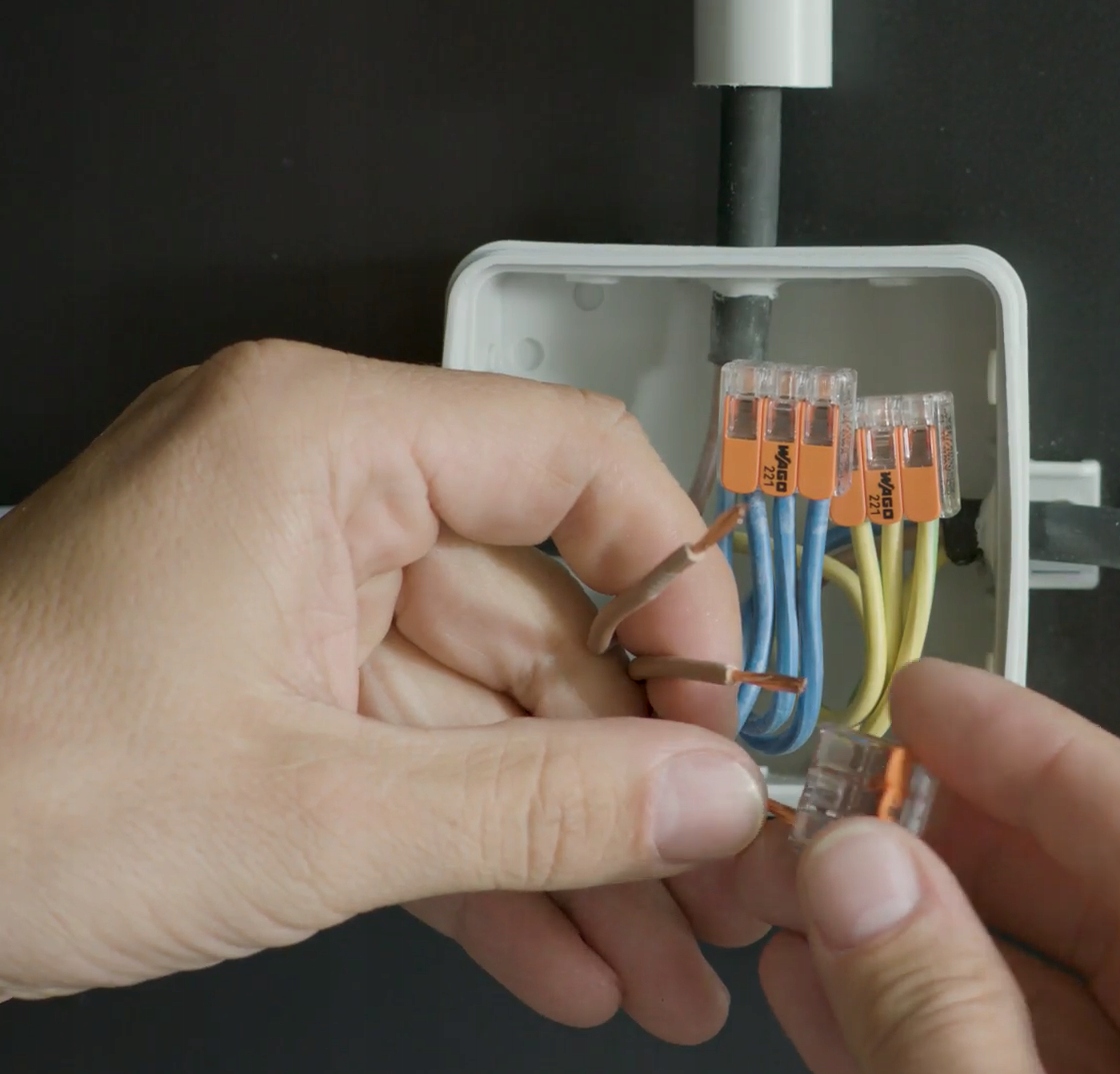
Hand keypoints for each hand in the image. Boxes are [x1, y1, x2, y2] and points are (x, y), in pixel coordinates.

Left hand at [0, 341, 768, 1043]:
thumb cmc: (2, 788)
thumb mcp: (313, 812)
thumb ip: (538, 806)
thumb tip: (703, 800)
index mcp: (324, 443)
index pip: (574, 463)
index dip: (676, 583)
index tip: (723, 707)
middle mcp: (321, 498)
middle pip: (546, 621)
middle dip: (633, 777)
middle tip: (718, 877)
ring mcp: (300, 600)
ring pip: (488, 719)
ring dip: (574, 849)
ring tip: (664, 960)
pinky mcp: (278, 691)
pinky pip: (418, 766)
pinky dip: (485, 862)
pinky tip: (566, 958)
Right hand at [737, 660, 1119, 1072]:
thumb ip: (951, 1022)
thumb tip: (859, 872)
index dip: (1033, 747)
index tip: (923, 696)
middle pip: (1110, 906)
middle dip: (957, 837)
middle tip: (845, 789)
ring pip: (1049, 998)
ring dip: (915, 935)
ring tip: (808, 885)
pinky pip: (1019, 1073)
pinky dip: (922, 1029)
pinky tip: (829, 994)